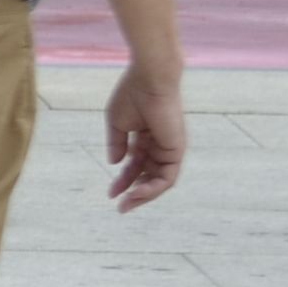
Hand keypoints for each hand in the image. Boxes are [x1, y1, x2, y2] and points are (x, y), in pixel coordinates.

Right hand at [103, 66, 186, 210]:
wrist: (149, 80)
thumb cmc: (132, 95)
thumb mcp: (117, 123)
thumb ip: (117, 144)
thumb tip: (114, 164)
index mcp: (145, 136)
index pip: (135, 164)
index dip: (123, 179)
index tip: (110, 192)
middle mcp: (159, 145)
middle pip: (147, 175)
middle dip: (133, 192)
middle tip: (120, 205)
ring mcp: (169, 149)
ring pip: (159, 181)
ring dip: (143, 195)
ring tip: (127, 204)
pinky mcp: (176, 150)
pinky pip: (167, 177)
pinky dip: (154, 188)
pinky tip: (137, 193)